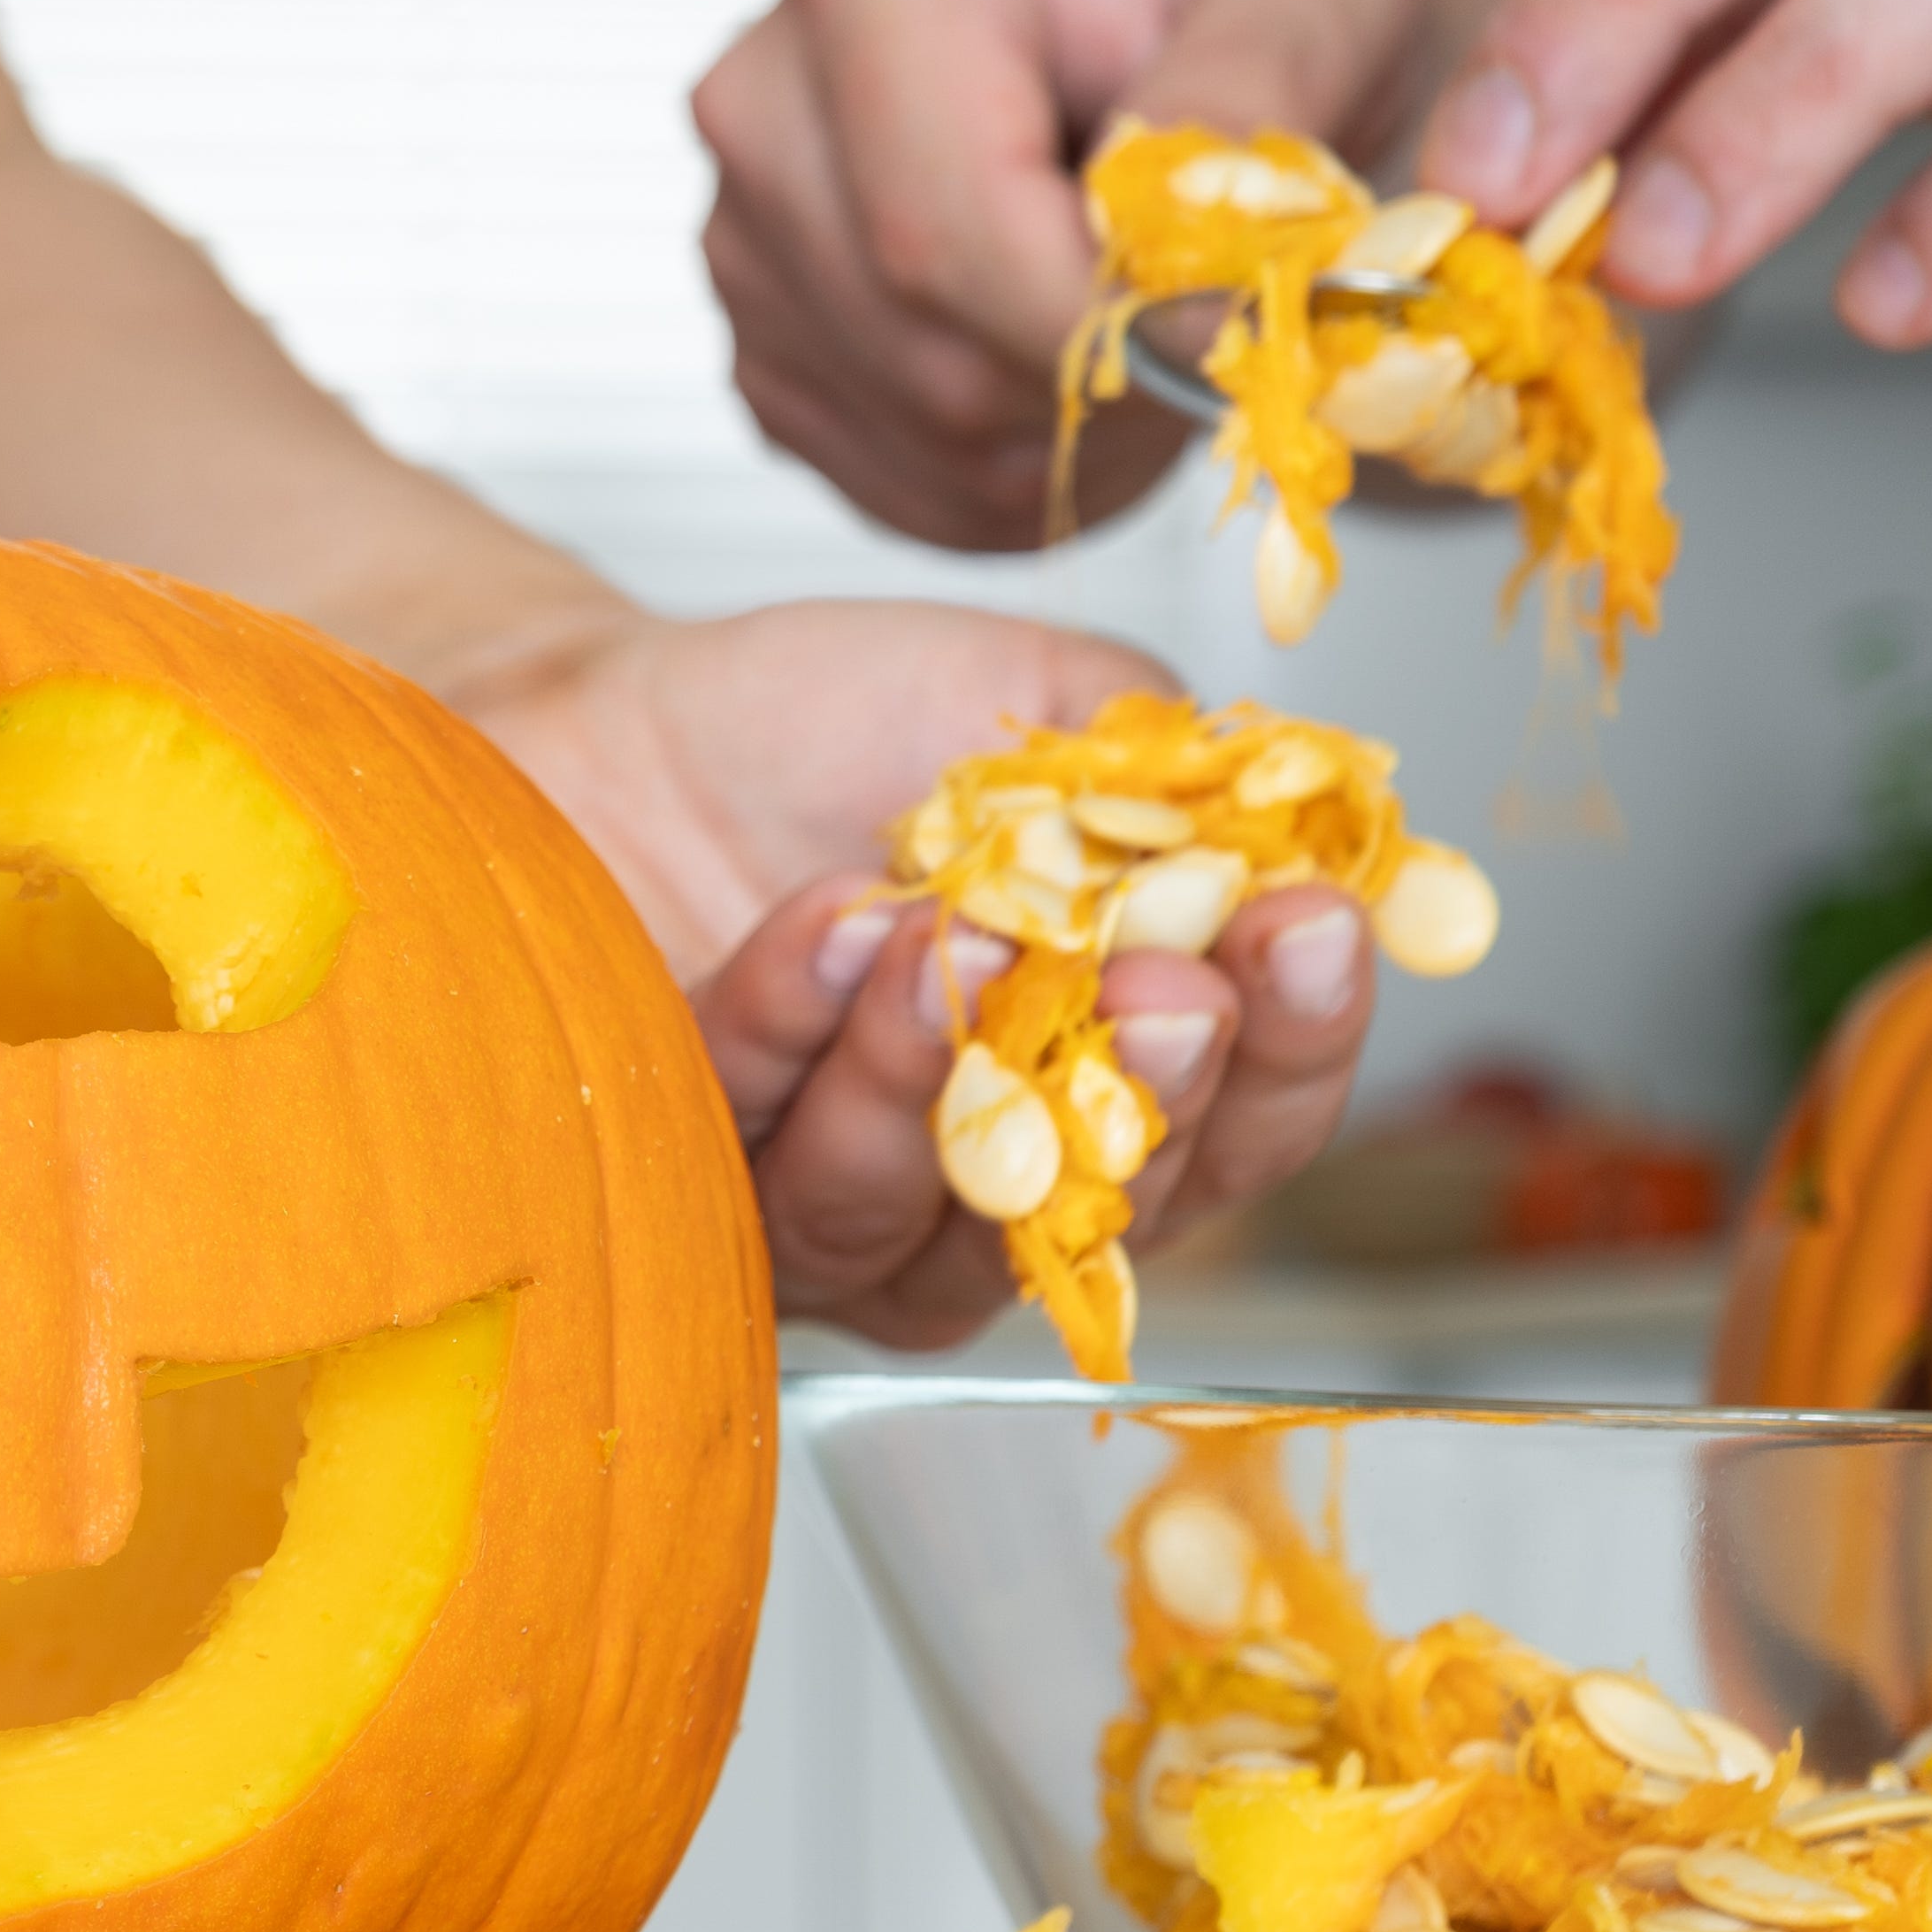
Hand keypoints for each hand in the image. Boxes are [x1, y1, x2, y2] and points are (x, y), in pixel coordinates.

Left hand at [460, 603, 1379, 1344]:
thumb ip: (1170, 778)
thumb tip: (1297, 838)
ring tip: (950, 930)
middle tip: (1166, 986)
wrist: (621, 719)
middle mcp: (982, 1181)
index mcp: (1102, 1073)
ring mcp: (833, 1211)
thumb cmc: (828, 727)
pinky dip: (804, 1030)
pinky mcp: (687, 1198)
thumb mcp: (1035, 710)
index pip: (1246, 1120)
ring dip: (941, 1067)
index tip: (1310, 930)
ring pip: (913, 1221)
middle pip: (1108, 1211)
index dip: (1297, 1046)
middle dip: (1152, 1096)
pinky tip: (830, 925)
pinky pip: (756, 1156)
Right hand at [693, 0, 1421, 549]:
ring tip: (1159, 320)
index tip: (1239, 337)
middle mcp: (770, 101)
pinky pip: (907, 484)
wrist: (1165, 10)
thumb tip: (1192, 240)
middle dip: (1108, 376)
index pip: (942, 225)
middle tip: (1228, 317)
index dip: (1101, 325)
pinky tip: (1088, 361)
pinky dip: (1031, 468)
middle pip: (927, 344)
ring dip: (1085, 428)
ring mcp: (746, 237)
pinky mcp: (766, 350)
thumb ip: (1263, 80)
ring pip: (926, 430)